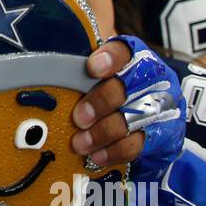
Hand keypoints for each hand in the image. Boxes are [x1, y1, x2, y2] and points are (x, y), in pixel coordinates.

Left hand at [70, 37, 184, 168]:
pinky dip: (114, 152)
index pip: (125, 49)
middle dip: (101, 102)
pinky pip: (137, 145)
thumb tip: (43, 74)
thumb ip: (81, 75)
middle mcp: (151, 79)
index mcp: (133, 58)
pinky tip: (97, 156)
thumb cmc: (113, 94)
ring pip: (133, 118)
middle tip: (79, 118)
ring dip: (102, 132)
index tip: (92, 68)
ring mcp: (161, 107)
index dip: (110, 57)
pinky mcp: (163, 135)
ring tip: (80, 143)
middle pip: (127, 86)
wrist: (153, 121)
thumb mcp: (100, 79)